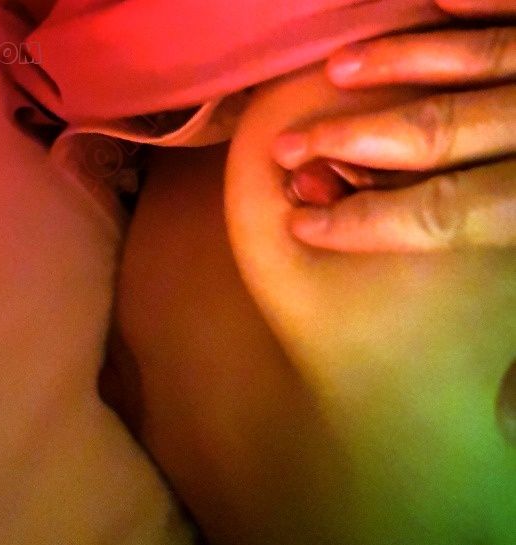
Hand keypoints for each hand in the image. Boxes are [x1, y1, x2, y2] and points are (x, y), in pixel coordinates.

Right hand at [272, 0, 515, 251]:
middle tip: (289, 148)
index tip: (303, 226)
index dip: (366, 222)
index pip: (441, 211)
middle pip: (434, 129)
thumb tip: (432, 279)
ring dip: (396, 62)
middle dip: (349, 138)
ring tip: (336, 69)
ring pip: (474, 56)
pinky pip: (515, 2)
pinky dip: (475, 1)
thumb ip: (487, 245)